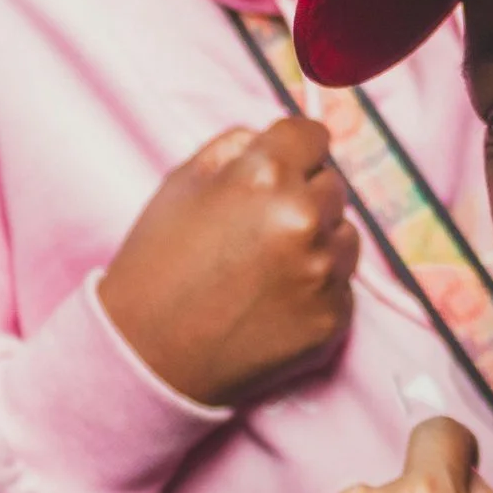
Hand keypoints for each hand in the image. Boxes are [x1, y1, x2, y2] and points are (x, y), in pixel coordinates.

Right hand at [101, 119, 359, 407]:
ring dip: (318, 240)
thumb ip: (237, 147)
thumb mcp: (180, 184)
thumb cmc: (157, 266)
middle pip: (332, 184)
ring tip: (266, 266)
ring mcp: (323, 270)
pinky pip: (342, 283)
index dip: (296, 149)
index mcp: (265, 175)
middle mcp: (304, 217)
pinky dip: (317, 286)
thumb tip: (280, 138)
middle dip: (303, 196)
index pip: (314, 136)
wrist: (148, 356)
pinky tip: (273, 300)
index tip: (287, 164)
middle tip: (260, 227)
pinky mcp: (334, 316)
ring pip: (344, 233)